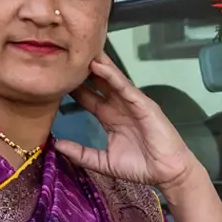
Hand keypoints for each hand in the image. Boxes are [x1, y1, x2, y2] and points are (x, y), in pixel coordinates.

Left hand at [56, 55, 202, 190]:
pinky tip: (98, 65)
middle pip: (98, 82)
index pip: (88, 97)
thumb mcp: (103, 162)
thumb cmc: (140, 168)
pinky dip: (111, 75)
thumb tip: (57, 146)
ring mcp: (132, 103)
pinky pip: (125, 86)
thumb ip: (81, 154)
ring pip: (110, 79)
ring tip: (80, 48)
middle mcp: (119, 106)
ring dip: (96, 63)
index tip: (55, 76)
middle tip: (64, 52)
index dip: (73, 87)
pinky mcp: (143, 104)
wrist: (166, 173)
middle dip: (84, 68)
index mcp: (110, 117)